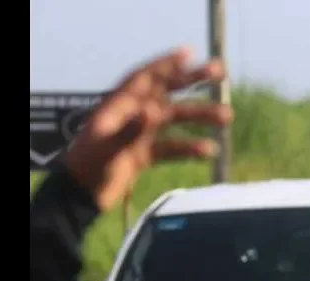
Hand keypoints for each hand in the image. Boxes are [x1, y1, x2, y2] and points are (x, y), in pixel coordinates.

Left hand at [64, 46, 232, 211]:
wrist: (83, 196)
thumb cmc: (90, 168)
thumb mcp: (109, 149)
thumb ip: (132, 130)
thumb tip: (154, 111)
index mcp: (119, 106)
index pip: (146, 78)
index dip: (167, 64)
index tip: (191, 53)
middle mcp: (132, 115)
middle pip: (167, 92)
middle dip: (192, 81)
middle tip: (220, 72)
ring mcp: (139, 134)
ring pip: (175, 119)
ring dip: (199, 116)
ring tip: (226, 116)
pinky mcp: (144, 154)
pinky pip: (172, 147)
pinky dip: (190, 148)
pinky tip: (209, 151)